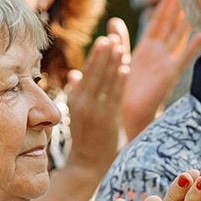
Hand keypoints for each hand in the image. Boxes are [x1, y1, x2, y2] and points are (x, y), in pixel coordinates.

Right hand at [65, 21, 132, 170]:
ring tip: (120, 46)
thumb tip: (75, 74)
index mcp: (75, 99)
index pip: (88, 73)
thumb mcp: (77, 113)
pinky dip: (119, 81)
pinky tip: (125, 68)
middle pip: (95, 73)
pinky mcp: (105, 120)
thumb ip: (77, 92)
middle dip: (104, 54)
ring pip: (104, 81)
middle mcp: (82, 102)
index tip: (105, 39)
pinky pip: (114, 96)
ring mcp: (93, 111)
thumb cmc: (85, 139)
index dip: (97, 56)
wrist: (86, 164)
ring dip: (112, 62)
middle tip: (112, 36)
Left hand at [122, 0, 200, 139]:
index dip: (163, 7)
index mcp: (146, 48)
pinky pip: (182, 57)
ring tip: (196, 6)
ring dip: (186, 22)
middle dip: (177, 9)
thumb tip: (114, 20)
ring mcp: (165, 62)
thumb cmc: (125, 88)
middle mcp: (158, 52)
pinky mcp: (169, 73)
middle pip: (170, 26)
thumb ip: (120, 39)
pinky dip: (191, 47)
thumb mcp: (121, 58)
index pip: (156, 22)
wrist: (129, 110)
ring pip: (178, 37)